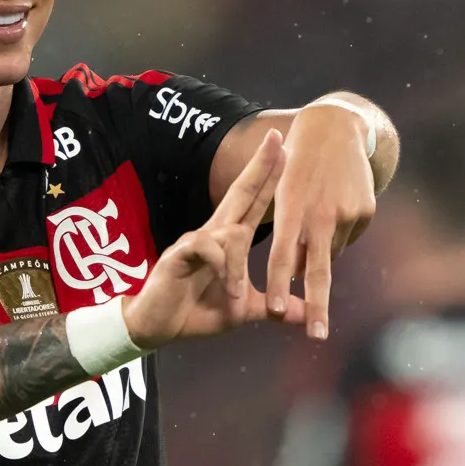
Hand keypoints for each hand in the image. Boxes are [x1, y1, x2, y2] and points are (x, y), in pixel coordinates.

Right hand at [125, 130, 286, 348]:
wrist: (156, 326)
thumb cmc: (195, 311)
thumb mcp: (243, 311)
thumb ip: (275, 308)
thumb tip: (308, 316)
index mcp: (228, 240)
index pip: (252, 202)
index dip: (268, 177)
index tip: (284, 150)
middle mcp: (213, 233)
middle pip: (240, 192)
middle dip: (259, 167)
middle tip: (276, 139)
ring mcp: (195, 241)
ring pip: (232, 232)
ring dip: (239, 266)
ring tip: (235, 295)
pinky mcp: (179, 254)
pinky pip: (208, 248)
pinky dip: (223, 269)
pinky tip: (226, 288)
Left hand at [265, 102, 379, 340]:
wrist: (335, 128)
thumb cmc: (296, 163)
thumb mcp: (281, 191)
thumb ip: (286, 232)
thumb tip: (297, 274)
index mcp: (290, 207)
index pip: (280, 253)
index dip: (276, 284)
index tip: (276, 311)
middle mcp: (319, 213)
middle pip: (316, 269)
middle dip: (317, 306)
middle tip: (318, 335)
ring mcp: (345, 213)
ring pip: (331, 253)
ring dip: (321, 252)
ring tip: (317, 220)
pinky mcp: (365, 211)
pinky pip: (348, 238)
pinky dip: (339, 235)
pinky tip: (336, 209)